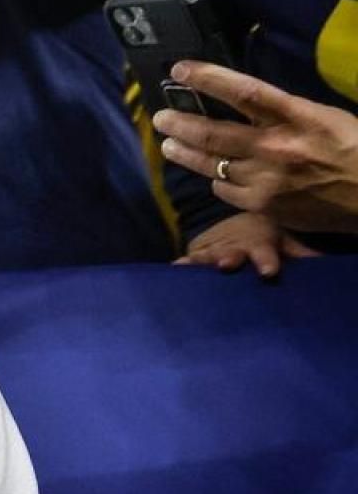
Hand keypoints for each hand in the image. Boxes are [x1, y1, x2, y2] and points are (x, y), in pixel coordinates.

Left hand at [153, 61, 357, 235]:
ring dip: (185, 153)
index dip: (209, 78)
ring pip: (210, 164)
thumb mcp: (325, 118)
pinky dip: (217, 181)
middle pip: (214, 133)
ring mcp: (265, 179)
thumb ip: (285, 112)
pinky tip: (213, 175)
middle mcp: (276, 147)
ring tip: (170, 145)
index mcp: (298, 116)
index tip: (181, 70)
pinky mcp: (262, 206)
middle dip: (180, 123)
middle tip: (160, 118)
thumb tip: (247, 103)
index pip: (245, 91)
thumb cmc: (353, 150)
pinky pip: (224, 190)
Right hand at [176, 210, 320, 277]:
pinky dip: (181, 265)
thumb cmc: (265, 235)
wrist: (239, 221)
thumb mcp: (284, 240)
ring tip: (191, 265)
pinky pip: (187, 259)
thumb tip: (319, 263)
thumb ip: (298, 253)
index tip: (268, 272)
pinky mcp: (196, 251)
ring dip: (202, 260)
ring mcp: (213, 247)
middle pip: (231, 251)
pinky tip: (173, 269)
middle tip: (227, 263)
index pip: (264, 250)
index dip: (266, 259)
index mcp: (259, 241)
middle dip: (228, 256)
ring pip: (207, 254)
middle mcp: (234, 244)